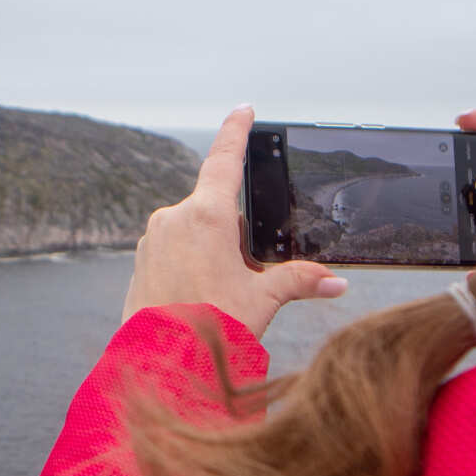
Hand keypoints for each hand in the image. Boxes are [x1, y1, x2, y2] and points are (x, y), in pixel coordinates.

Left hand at [122, 106, 347, 336]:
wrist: (161, 366)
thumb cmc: (211, 330)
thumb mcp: (262, 300)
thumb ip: (298, 281)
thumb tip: (335, 283)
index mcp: (206, 217)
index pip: (225, 160)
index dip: (236, 132)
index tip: (243, 110)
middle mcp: (174, 219)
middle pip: (215, 208)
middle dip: (234, 233)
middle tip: (246, 271)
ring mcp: (153, 239)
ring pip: (193, 231)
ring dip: (212, 251)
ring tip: (221, 294)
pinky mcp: (141, 261)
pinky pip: (172, 250)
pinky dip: (190, 265)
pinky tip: (199, 297)